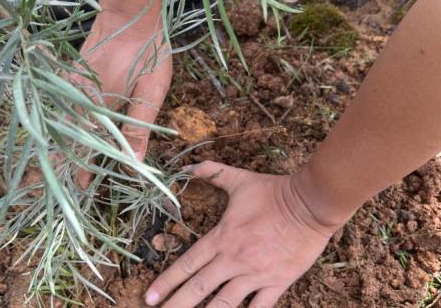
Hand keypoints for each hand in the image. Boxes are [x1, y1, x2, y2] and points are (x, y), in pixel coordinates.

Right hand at [71, 10, 171, 187]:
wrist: (131, 12)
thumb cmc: (147, 52)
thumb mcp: (151, 92)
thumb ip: (139, 128)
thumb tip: (134, 165)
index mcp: (99, 110)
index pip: (85, 149)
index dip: (83, 170)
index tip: (82, 187)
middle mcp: (78, 100)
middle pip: (66, 138)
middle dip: (65, 161)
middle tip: (65, 182)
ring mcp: (71, 85)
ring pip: (61, 123)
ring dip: (62, 143)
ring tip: (63, 162)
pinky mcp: (72, 73)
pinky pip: (62, 104)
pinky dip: (63, 121)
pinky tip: (68, 129)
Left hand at [145, 161, 339, 307]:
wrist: (310, 204)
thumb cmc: (273, 192)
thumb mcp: (239, 180)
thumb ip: (211, 173)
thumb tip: (187, 166)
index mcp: (222, 237)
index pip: (187, 265)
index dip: (166, 282)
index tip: (149, 297)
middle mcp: (234, 259)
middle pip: (198, 289)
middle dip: (176, 306)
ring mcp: (255, 274)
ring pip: (224, 304)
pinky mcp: (277, 283)